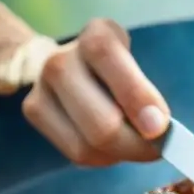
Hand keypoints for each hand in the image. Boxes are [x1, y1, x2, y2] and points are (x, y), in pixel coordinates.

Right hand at [0, 20, 168, 166]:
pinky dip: (101, 158)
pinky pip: (75, 153)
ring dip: (120, 154)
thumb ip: (146, 95)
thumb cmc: (117, 71)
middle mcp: (62, 58)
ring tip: (134, 146)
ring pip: (87, 144)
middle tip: (157, 149)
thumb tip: (157, 130)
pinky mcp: (34, 110)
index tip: (159, 125)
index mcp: (96, 35)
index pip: (108, 59)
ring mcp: (42, 85)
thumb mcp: (138, 68)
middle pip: (101, 121)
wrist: (69, 65)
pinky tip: (111, 148)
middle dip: (136, 145)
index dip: (136, 95)